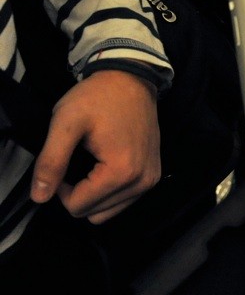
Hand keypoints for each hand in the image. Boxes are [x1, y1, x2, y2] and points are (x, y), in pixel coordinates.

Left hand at [30, 70, 160, 223]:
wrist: (132, 80)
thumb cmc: (98, 97)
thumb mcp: (66, 123)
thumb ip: (51, 161)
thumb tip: (39, 197)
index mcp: (121, 172)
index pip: (78, 207)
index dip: (61, 188)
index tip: (63, 160)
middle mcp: (142, 182)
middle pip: (94, 213)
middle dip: (78, 194)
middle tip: (75, 161)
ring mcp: (151, 180)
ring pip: (109, 212)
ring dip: (93, 195)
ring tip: (90, 165)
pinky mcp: (154, 175)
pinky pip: (125, 200)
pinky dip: (109, 191)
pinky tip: (105, 167)